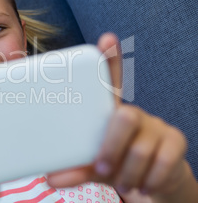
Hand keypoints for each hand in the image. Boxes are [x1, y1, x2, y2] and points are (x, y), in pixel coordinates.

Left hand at [45, 33, 195, 199]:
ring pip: (141, 147)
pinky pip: (163, 162)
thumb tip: (49, 178)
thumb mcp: (94, 165)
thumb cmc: (115, 163)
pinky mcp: (176, 141)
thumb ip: (75, 168)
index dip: (110, 59)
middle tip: (100, 167)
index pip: (111, 81)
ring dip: (127, 172)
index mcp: (109, 113)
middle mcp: (133, 113)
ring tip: (121, 183)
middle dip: (111, 146)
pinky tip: (143, 186)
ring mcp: (156, 125)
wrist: (150, 180)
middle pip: (124, 116)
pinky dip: (149, 179)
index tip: (106, 38)